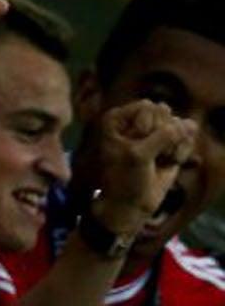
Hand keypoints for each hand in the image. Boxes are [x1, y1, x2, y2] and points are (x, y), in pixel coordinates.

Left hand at [92, 99, 197, 236]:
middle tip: (150, 155)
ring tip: (160, 159)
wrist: (132, 204)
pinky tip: (170, 162)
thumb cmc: (125, 177)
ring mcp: (155, 132)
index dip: (148, 128)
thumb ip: (163, 136)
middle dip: (163, 137)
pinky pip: (186, 140)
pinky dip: (182, 153)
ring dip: (174, 146)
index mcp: (119, 117)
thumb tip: (190, 123)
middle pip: (165, 115)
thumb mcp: (138, 155)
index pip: (148, 107)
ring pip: (178, 127)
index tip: (138, 147)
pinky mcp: (170, 145)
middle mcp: (136, 120)